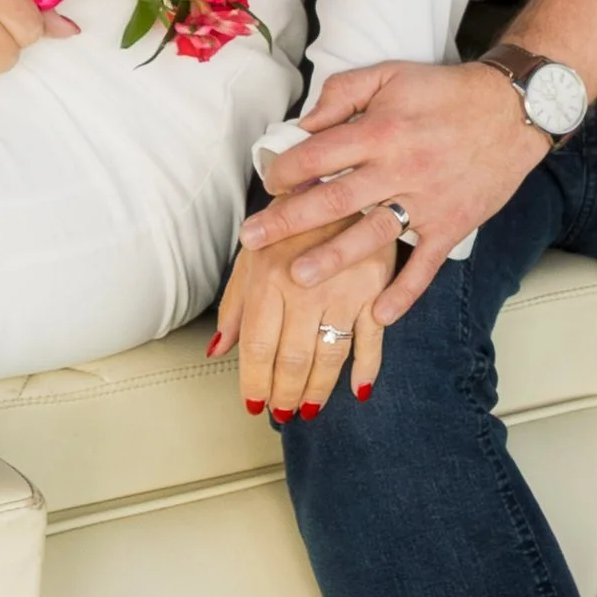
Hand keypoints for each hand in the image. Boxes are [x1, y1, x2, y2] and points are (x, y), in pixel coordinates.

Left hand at [213, 211, 394, 419]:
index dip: (254, 382)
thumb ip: (235, 305)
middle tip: (281, 413)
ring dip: (319, 390)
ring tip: (309, 409)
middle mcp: (306, 284)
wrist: (341, 183)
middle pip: (292, 358)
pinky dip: (368, 369)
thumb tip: (218, 351)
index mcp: (269, 276)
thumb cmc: (290, 224)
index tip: (253, 404)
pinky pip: (373, 339)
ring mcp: (346, 288)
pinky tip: (359, 390)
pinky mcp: (378, 288)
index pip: (258, 347)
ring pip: (330, 356)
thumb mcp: (253, 256)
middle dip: (284, 393)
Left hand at [237, 59, 548, 325]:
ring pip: (373, 235)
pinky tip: (378, 315)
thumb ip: (343, 93)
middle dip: (288, 220)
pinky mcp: (452, 225)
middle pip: (334, 199)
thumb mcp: (389, 75)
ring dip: (334, 259)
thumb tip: (304, 123)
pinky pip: (425, 265)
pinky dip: (404, 292)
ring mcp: (427, 202)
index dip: (286, 168)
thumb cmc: (445, 91)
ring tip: (298, 278)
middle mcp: (400, 169)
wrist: (512, 110)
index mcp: (381, 131)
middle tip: (252, 240)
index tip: (268, 182)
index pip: (319, 154)